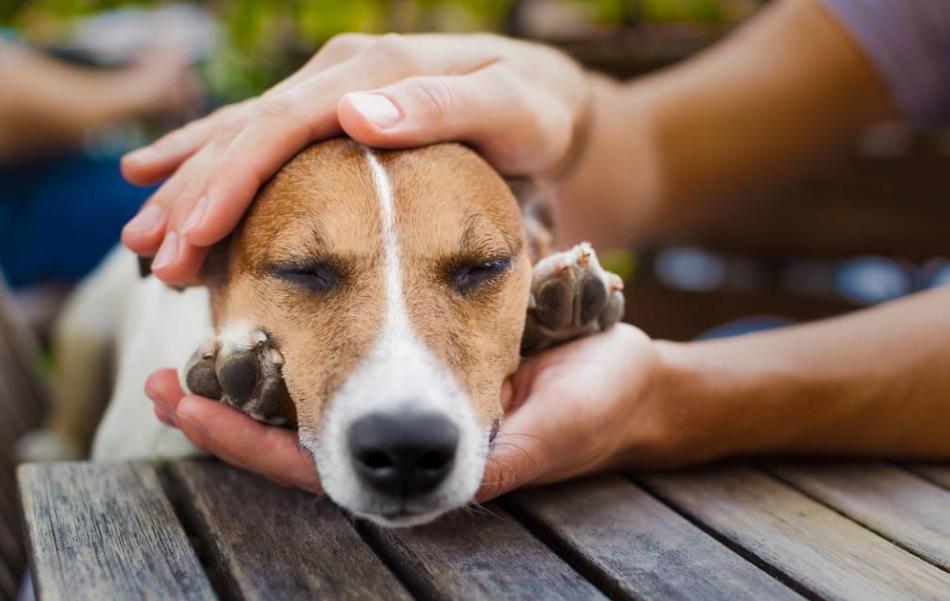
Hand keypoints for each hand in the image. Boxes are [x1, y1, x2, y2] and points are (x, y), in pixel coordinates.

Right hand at [120, 33, 589, 283]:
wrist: (547, 104)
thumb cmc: (534, 112)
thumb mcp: (509, 106)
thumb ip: (443, 106)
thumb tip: (356, 113)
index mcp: (371, 70)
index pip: (282, 125)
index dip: (231, 178)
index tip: (193, 234)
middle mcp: (339, 77)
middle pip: (246, 133)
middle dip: (192, 196)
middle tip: (150, 257)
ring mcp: (333, 96)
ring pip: (241, 140)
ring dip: (188, 188)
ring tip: (143, 239)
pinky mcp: (335, 120)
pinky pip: (262, 145)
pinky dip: (215, 171)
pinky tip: (171, 188)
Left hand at [145, 324, 684, 501]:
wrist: (627, 383)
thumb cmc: (599, 401)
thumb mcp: (550, 426)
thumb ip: (494, 451)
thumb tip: (425, 467)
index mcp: (430, 462)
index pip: (324, 466)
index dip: (256, 443)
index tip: (188, 404)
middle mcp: (409, 437)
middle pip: (300, 437)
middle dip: (230, 414)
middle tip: (162, 382)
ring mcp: (412, 405)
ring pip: (316, 399)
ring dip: (251, 377)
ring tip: (190, 348)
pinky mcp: (423, 365)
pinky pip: (350, 358)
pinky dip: (302, 338)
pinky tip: (261, 304)